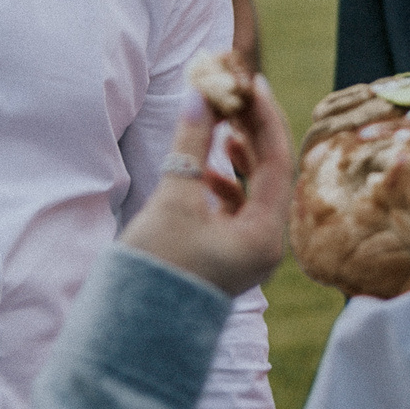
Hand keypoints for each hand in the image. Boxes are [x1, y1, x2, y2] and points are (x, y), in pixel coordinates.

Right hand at [120, 76, 293, 297]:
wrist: (133, 326)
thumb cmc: (156, 266)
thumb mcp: (174, 198)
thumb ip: (191, 145)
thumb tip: (199, 94)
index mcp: (263, 236)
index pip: (276, 163)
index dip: (264, 117)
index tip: (250, 83)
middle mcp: (265, 246)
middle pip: (270, 176)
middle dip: (251, 133)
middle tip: (235, 96)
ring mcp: (247, 254)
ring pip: (255, 192)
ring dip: (240, 158)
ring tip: (223, 129)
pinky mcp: (227, 257)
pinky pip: (239, 211)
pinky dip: (227, 185)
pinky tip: (208, 171)